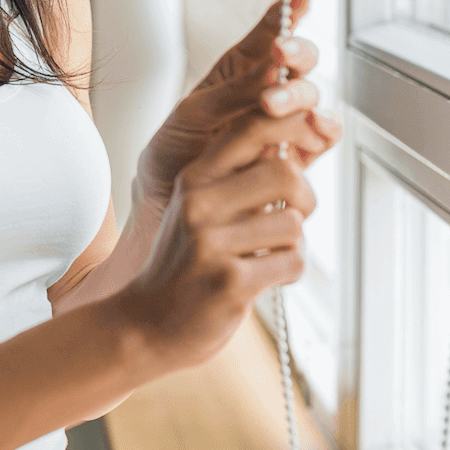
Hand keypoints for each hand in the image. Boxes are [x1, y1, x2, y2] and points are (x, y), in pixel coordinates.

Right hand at [113, 107, 328, 368]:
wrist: (146, 325)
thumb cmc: (184, 264)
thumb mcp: (196, 210)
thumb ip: (235, 179)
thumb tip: (285, 142)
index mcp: (194, 178)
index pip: (252, 126)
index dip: (290, 125)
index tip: (304, 142)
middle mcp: (199, 203)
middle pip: (286, 173)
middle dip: (304, 199)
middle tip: (291, 218)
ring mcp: (212, 243)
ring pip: (293, 224)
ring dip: (293, 245)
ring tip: (268, 257)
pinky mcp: (231, 282)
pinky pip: (292, 263)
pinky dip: (288, 273)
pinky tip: (264, 279)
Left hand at [132, 0, 339, 215]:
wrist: (169, 202)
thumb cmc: (175, 151)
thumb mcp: (193, 114)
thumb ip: (234, 91)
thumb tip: (273, 64)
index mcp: (238, 72)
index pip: (268, 35)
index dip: (287, 13)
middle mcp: (267, 93)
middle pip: (299, 64)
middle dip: (296, 55)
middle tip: (281, 57)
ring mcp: (284, 124)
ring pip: (312, 98)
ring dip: (302, 94)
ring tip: (276, 102)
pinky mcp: (295, 157)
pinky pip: (321, 137)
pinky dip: (323, 127)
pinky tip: (315, 124)